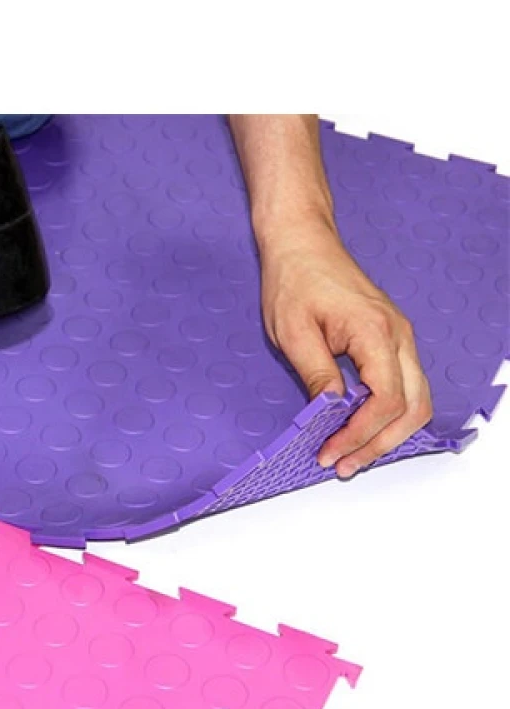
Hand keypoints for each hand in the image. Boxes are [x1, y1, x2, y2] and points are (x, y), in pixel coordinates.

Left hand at [258, 218, 432, 477]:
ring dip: (387, 434)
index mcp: (375, 333)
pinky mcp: (390, 340)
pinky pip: (403, 386)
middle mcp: (398, 337)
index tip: (330, 453)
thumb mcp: (293, 333)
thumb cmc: (294, 281)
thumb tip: (330, 413)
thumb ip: (317, 375)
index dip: (359, 435)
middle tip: (343, 465)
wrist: (302, 243)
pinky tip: (358, 429)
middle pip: (411, 407)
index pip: (384, 401)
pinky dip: (387, 415)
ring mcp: (399, 338)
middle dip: (379, 444)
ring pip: (414, 400)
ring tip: (351, 456)